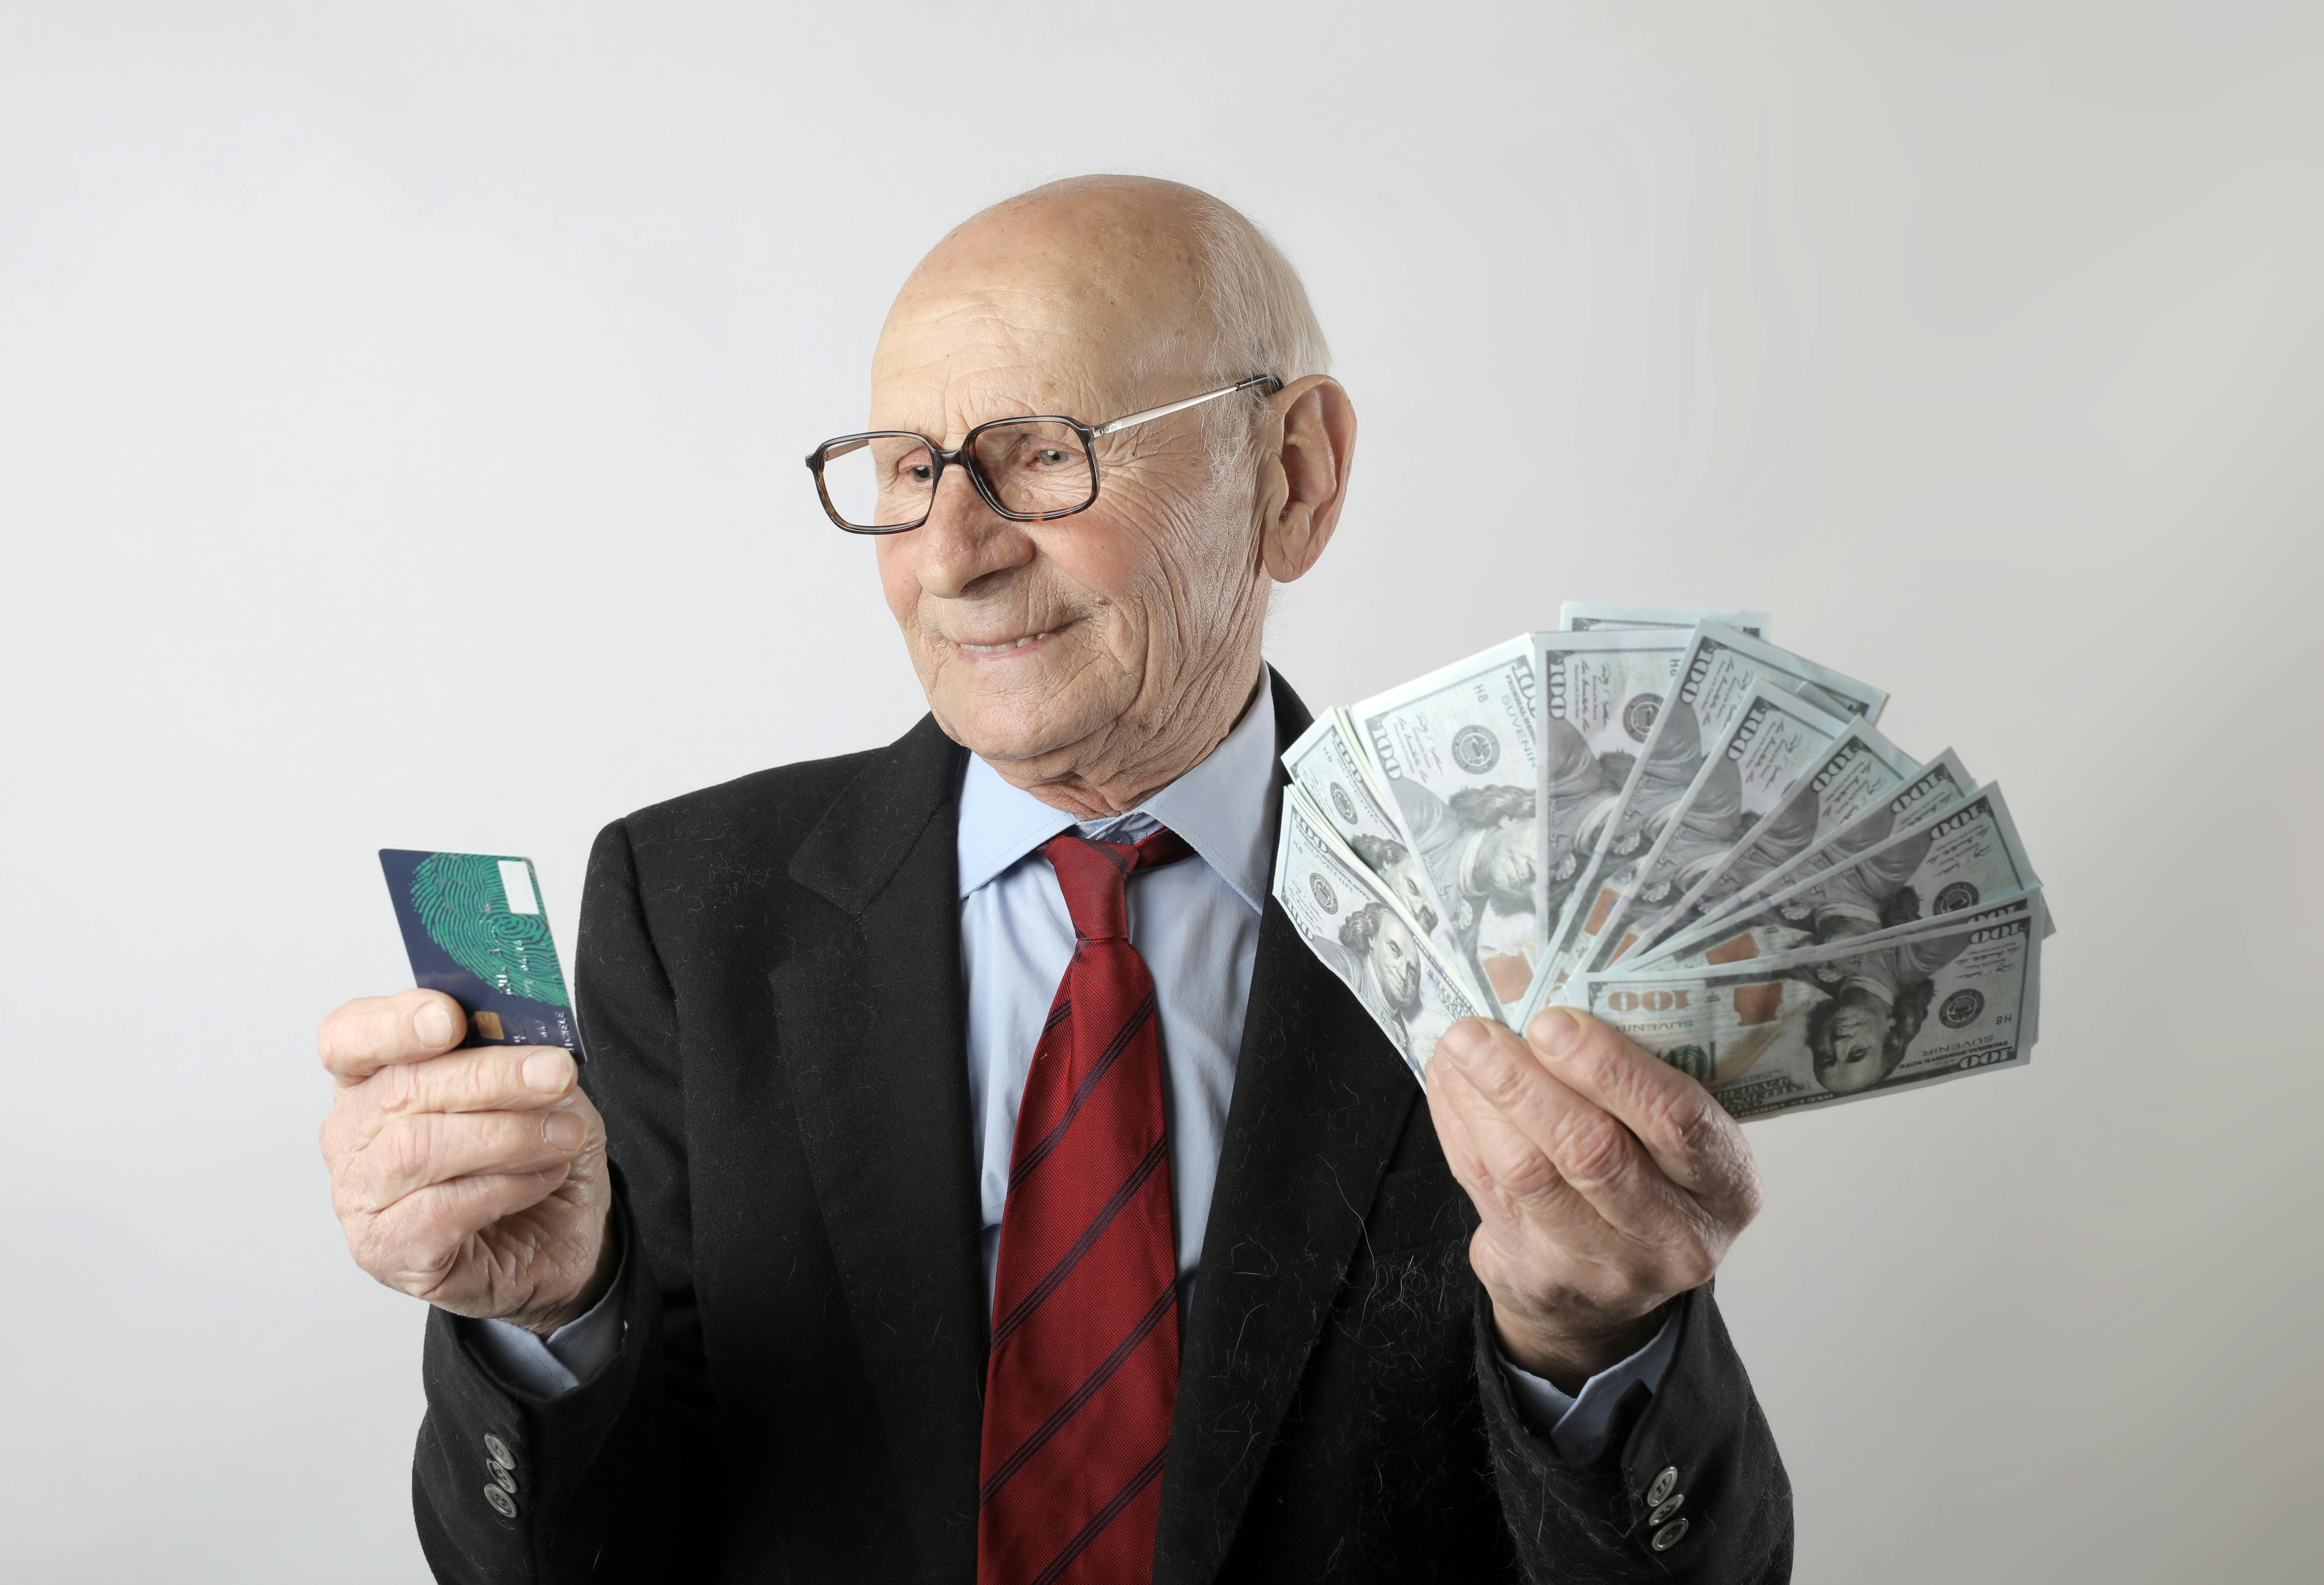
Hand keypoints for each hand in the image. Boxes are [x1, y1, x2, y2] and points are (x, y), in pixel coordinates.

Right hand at [319, 989, 615, 1333]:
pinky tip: (543, 1178)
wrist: (560, 1233)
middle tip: (557, 1075)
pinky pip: (438, 1211)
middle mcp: (352, 1136)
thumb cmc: (534, 1151)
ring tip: (564, 1135)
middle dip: (489, 1077)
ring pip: (418, 1151)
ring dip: (507, 1136)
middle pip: (399, 1090)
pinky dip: (504, 1187)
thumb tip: (519, 1029)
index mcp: (372, 1078)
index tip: (450, 1019)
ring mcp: (361, 1198)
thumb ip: (514, 1051)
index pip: (349, 1037)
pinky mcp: (386, 1253)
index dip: (394, 1024)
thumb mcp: (538, 1085)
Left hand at [1427, 1007, 1761, 1390]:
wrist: (1608, 1300)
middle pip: (1592, 1151)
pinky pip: (1488, 1189)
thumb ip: (1640, 1084)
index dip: (1611, 1069)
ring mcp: (1607, 1267)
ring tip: (1457, 1046)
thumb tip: (1556, 994)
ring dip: (1482, 1100)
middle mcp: (1677, 1235)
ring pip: (1528, 1172)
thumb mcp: (1675, 1142)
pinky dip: (1460, 1127)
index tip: (1554, 1022)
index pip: (1678, 1121)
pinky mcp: (1542, 1277)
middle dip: (1526, 1081)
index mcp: (1727, 1185)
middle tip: (1479, 1030)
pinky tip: (1450, 1084)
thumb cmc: (1647, 1183)